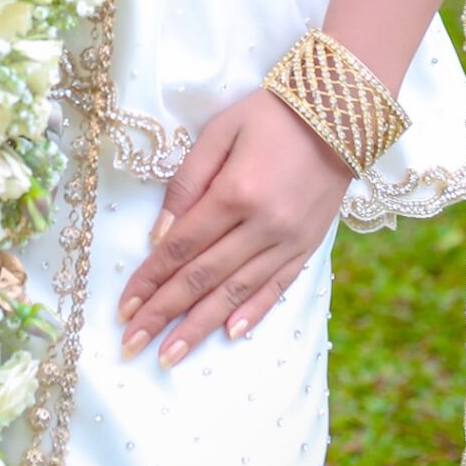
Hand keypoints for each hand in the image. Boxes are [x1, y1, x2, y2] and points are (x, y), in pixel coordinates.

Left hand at [113, 86, 353, 367]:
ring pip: (236, 292)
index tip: (123, 307)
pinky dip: (252, 313)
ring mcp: (288, 241)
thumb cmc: (271, 114)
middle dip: (163, 314)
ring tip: (168, 355)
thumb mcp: (220, 131)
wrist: (342, 110)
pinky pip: (277, 287)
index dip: (150, 279)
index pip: (181, 246)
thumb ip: (187, 182)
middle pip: (202, 278)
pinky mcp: (308, 246)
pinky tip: (229, 334)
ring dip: (199, 327)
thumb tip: (160, 235)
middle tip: (131, 344)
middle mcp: (261, 225)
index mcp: (235, 192)